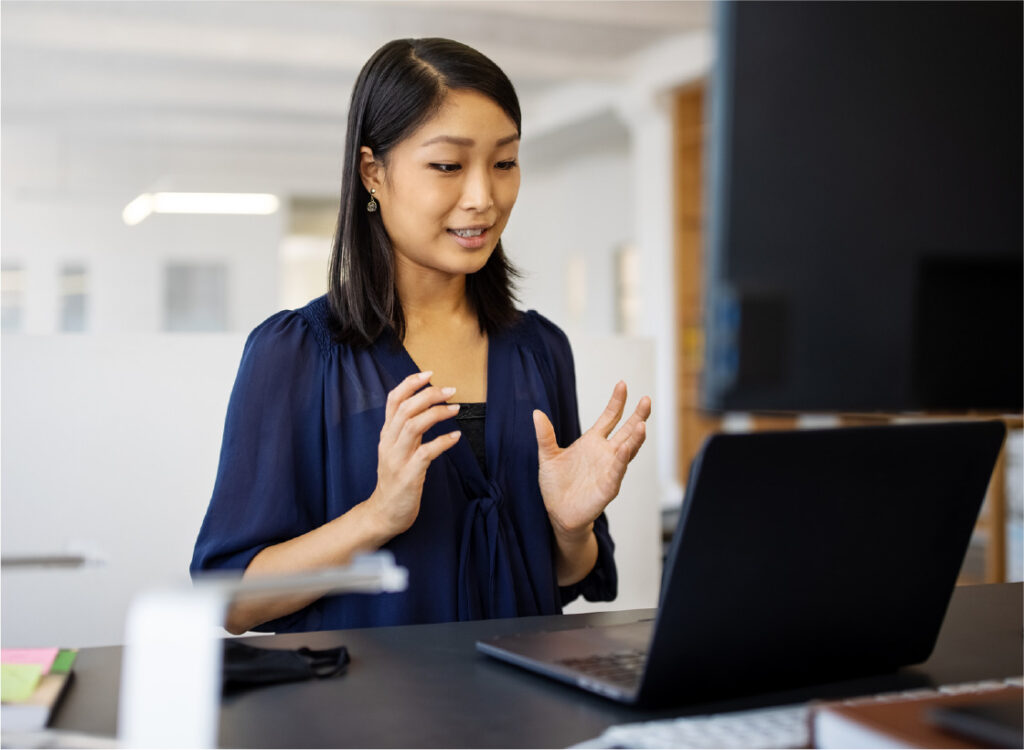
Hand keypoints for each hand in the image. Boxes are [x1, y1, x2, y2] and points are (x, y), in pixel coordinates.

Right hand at [367, 371, 461, 537]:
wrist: (384, 513)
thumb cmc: (395, 480)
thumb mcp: (397, 450)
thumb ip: (407, 430)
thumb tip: (426, 407)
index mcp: (386, 435)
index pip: (393, 400)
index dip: (410, 384)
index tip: (429, 374)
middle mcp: (388, 443)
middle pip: (405, 409)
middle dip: (428, 395)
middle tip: (451, 390)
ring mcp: (397, 459)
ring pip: (413, 426)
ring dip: (436, 414)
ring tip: (456, 408)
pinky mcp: (408, 476)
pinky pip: (425, 453)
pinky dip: (442, 442)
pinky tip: (456, 437)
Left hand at [534, 381, 650, 537]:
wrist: (558, 513)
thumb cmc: (556, 485)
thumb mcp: (547, 456)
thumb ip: (545, 435)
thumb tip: (536, 412)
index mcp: (592, 442)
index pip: (609, 418)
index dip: (616, 402)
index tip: (622, 384)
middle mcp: (605, 453)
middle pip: (626, 431)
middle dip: (638, 416)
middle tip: (646, 399)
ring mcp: (609, 469)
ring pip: (627, 450)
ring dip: (635, 438)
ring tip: (642, 424)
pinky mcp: (608, 486)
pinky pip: (617, 471)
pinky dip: (622, 460)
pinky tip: (625, 449)